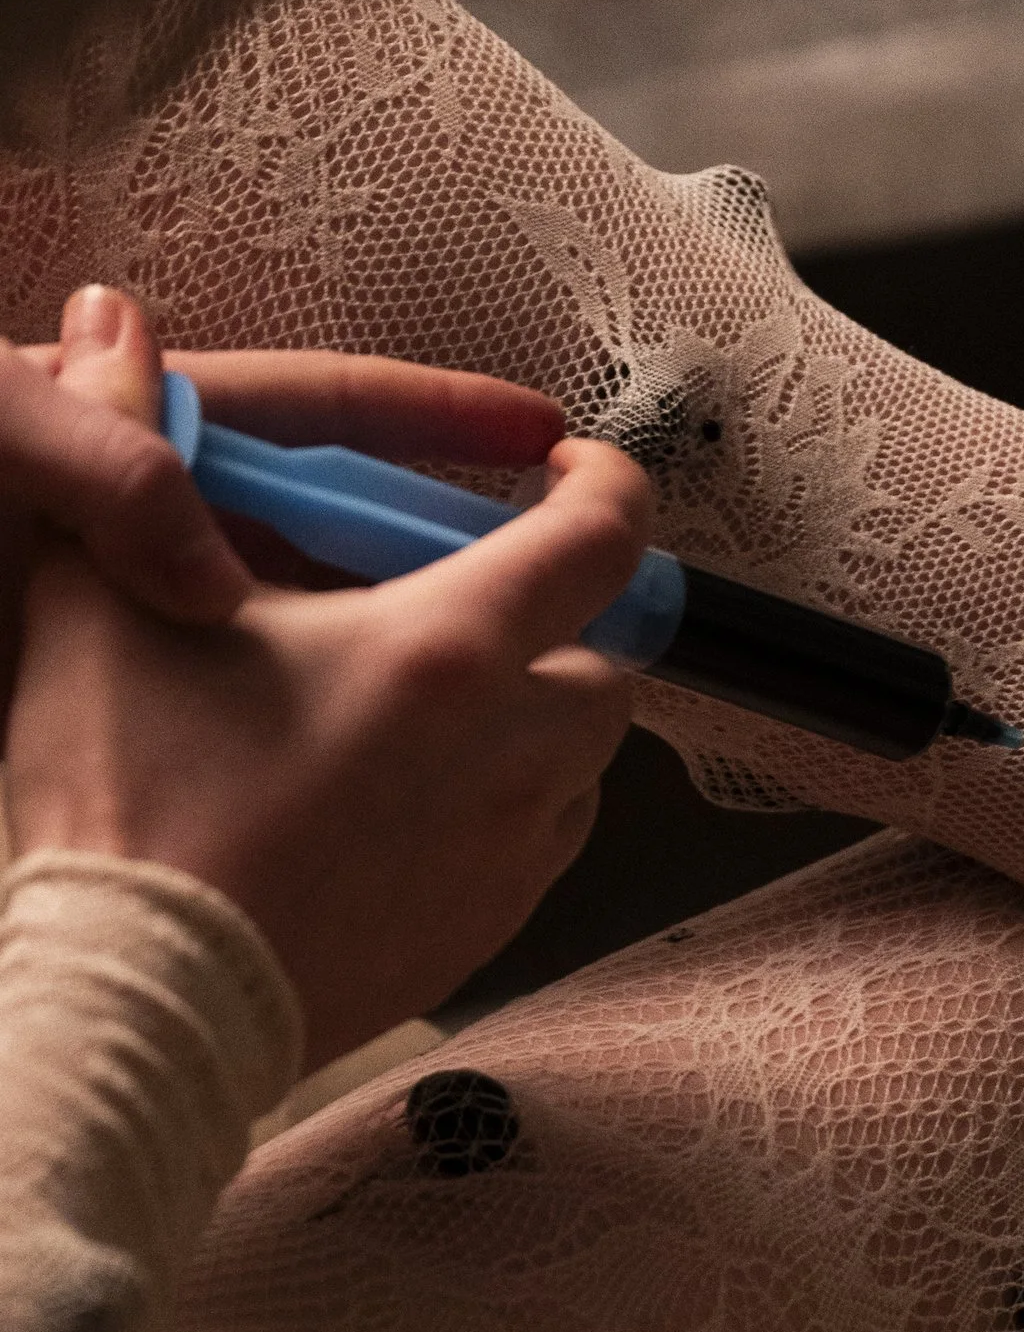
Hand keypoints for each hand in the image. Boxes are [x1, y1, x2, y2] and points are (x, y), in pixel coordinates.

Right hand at [5, 292, 651, 1062]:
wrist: (135, 1000)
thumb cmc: (126, 813)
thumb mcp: (102, 605)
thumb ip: (116, 446)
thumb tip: (108, 331)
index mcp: (447, 651)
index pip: (601, 540)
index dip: (607, 484)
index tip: (573, 470)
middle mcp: (509, 751)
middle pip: (613, 662)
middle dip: (570, 622)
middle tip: (482, 603)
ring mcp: (505, 853)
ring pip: (586, 765)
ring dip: (541, 720)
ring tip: (440, 705)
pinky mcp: (481, 934)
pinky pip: (537, 851)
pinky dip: (506, 811)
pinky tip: (412, 802)